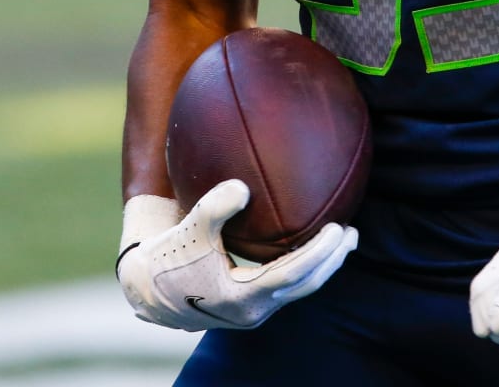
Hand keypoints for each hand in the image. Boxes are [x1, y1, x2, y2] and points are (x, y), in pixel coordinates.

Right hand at [116, 180, 357, 330]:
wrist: (145, 287)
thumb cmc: (167, 256)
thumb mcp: (188, 229)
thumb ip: (215, 207)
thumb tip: (243, 187)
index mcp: (241, 297)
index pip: (294, 275)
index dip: (320, 253)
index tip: (340, 228)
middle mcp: (251, 310)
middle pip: (305, 285)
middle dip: (332, 260)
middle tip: (353, 233)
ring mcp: (251, 309)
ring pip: (298, 288)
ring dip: (322, 264)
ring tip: (343, 239)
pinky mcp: (247, 302)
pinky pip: (285, 283)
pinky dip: (303, 264)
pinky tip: (309, 242)